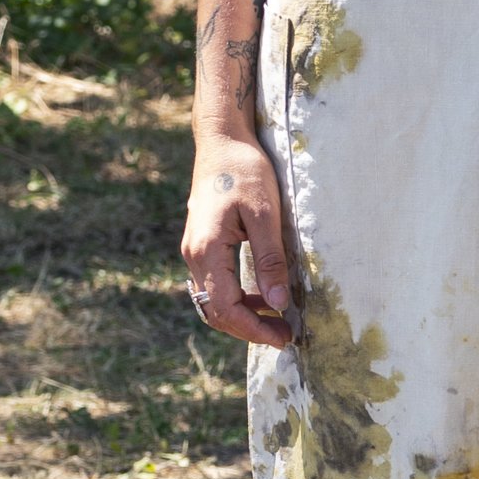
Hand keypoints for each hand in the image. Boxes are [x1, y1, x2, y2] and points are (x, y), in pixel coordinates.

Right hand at [181, 133, 292, 345]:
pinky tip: (261, 297)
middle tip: (283, 335)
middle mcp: (194, 255)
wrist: (222, 141)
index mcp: (207, 250)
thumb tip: (277, 303)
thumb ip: (270, 259)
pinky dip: (235, 299)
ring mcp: (194, 251)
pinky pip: (214, 285)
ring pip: (212, 301)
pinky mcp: (201, 245)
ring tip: (276, 321)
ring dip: (241, 316)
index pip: (226, 308)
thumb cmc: (246, 170)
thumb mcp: (265, 213)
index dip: (254, 329)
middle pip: (215, 311)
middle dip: (248, 329)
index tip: (283, 336)